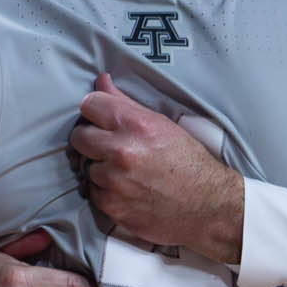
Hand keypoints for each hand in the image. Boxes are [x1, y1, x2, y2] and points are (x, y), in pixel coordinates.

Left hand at [71, 74, 243, 264]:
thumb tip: (101, 80)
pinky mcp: (112, 206)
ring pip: (85, 166)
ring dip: (99, 167)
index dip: (95, 111)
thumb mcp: (161, 124)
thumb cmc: (188, 162)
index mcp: (135, 125)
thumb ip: (125, 103)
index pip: (89, 104)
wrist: (207, 205)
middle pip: (79, 136)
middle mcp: (121, 151)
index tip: (101, 119)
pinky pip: (93, 191)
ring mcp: (115, 181)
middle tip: (108, 146)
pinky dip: (105, 190)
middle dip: (91, 139)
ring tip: (123, 170)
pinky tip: (125, 188)